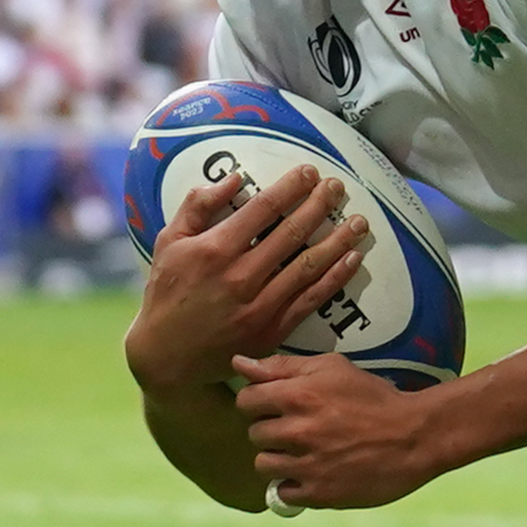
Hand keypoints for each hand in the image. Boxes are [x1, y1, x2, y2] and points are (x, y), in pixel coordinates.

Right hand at [124, 163, 366, 396]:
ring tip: (359, 221)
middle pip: (292, 233)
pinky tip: (353, 259)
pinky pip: (312, 299)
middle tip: (337, 187)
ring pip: (309, 265)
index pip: (263, 208)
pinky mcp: (272, 329)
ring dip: (338, 240)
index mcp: (215, 249)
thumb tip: (235, 178)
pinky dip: (336, 278)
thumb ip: (198, 206)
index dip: (291, 187)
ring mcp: (260, 305)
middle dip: (320, 206)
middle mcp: (241, 275)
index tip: (310, 172)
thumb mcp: (169, 241)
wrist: (167, 354)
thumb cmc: (168, 292)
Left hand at [234, 351, 445, 512]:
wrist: (416, 436)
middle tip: (299, 429)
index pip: (245, 401)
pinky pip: (282, 493)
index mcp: (297, 395)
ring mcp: (307, 465)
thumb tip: (238, 362)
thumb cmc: (375, 398)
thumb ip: (282, 366)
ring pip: (264, 464)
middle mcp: (297, 431)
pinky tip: (314, 473)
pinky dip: (294, 485)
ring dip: (280, 459)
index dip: (259, 402)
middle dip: (272, 430)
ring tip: (305, 453)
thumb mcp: (333, 368)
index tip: (277, 406)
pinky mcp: (319, 493)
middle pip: (254, 433)